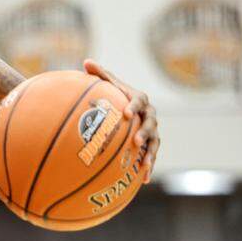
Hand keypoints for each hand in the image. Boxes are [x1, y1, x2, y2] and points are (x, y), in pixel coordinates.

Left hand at [84, 59, 159, 181]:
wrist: (128, 110)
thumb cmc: (114, 96)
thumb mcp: (108, 85)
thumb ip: (100, 75)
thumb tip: (86, 61)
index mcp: (139, 99)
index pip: (139, 100)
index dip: (134, 105)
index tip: (126, 112)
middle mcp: (149, 115)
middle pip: (150, 123)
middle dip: (144, 132)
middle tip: (135, 140)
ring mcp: (153, 131)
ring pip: (155, 142)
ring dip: (150, 153)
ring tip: (145, 164)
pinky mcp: (151, 145)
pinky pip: (151, 155)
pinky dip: (149, 166)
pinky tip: (144, 179)